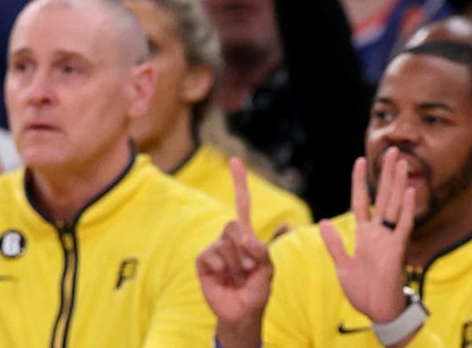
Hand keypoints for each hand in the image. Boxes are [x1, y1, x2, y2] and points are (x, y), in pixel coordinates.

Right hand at [196, 158, 273, 347]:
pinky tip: (223, 278)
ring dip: (236, 262)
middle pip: (234, 224)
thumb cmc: (257, 288)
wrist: (243, 311)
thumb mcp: (268, 268)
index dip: (239, 181)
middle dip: (244, 246)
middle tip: (248, 267)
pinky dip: (221, 268)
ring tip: (238, 276)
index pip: (242, 203)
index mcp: (246, 234)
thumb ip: (262, 250)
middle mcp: (229, 237)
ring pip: (225, 242)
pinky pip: (211, 255)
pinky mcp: (202, 261)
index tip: (234, 160)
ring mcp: (214, 248)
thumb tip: (247, 239)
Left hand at [320, 148, 414, 325]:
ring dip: (397, 184)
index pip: (361, 201)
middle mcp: (378, 233)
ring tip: (400, 162)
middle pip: (382, 197)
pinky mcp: (397, 250)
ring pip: (394, 205)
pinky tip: (409, 192)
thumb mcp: (342, 266)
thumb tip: (323, 222)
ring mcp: (389, 239)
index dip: (360, 182)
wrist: (377, 310)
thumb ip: (334, 244)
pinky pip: (403, 226)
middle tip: (391, 150)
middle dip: (385, 174)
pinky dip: (406, 209)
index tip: (360, 161)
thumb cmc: (362, 290)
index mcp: (364, 235)